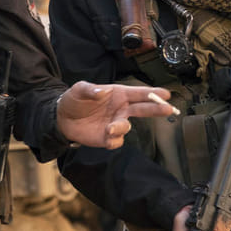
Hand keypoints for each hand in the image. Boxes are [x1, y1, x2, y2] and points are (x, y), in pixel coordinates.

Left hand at [56, 81, 176, 148]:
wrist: (62, 118)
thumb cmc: (74, 100)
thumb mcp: (79, 89)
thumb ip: (90, 89)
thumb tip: (102, 91)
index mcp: (117, 94)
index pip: (138, 93)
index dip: (152, 93)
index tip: (166, 94)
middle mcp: (120, 109)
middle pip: (143, 109)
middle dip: (156, 109)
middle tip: (168, 109)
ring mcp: (115, 123)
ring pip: (127, 127)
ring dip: (121, 127)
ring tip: (110, 128)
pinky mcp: (108, 137)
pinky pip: (117, 141)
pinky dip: (113, 140)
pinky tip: (106, 136)